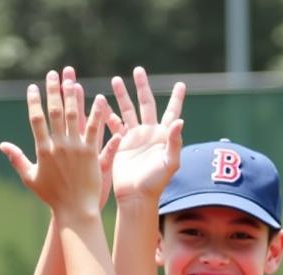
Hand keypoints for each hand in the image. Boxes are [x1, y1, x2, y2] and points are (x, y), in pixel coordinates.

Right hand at [0, 69, 119, 218]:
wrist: (74, 210)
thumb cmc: (52, 197)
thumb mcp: (30, 178)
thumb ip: (17, 159)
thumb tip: (2, 146)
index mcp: (43, 150)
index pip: (36, 120)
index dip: (34, 102)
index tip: (33, 88)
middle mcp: (59, 146)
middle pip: (55, 112)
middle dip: (53, 91)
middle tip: (53, 74)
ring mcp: (76, 148)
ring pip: (74, 116)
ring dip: (73, 96)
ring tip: (72, 79)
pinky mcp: (91, 154)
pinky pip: (95, 130)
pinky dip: (97, 114)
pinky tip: (99, 99)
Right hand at [110, 66, 184, 201]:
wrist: (136, 197)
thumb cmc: (155, 183)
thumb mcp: (169, 163)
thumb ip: (175, 142)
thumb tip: (181, 120)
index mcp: (163, 136)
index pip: (172, 112)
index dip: (176, 98)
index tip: (181, 84)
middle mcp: (149, 133)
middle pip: (146, 104)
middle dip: (142, 87)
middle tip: (138, 70)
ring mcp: (134, 138)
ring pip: (127, 110)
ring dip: (122, 95)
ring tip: (115, 79)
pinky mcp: (121, 144)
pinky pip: (114, 125)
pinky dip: (108, 114)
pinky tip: (102, 103)